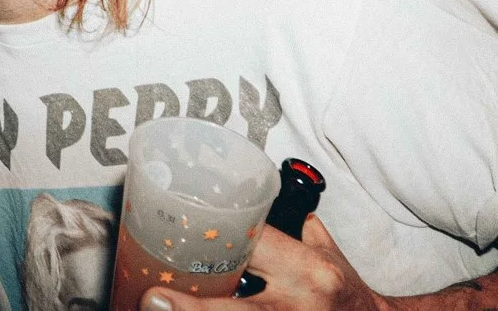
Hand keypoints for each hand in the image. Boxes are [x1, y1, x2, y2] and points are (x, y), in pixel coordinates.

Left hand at [144, 217, 387, 310]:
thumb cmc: (345, 288)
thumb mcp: (325, 250)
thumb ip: (288, 224)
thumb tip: (247, 197)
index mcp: (307, 269)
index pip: (255, 245)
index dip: (214, 242)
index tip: (178, 238)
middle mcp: (298, 304)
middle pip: (238, 308)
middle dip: (193, 308)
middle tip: (151, 300)